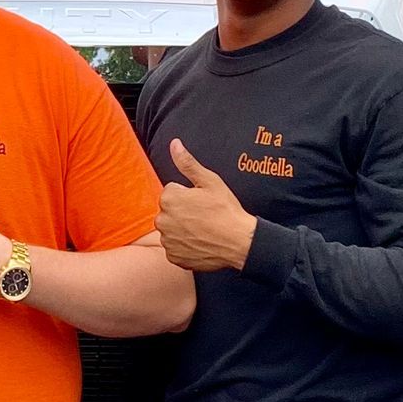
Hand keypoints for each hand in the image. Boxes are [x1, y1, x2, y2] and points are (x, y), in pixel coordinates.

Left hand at [155, 141, 255, 273]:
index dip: (188, 196)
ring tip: (203, 230)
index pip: (171, 192)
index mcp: (169, 198)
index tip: (202, 202)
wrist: (240, 242)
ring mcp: (168, 240)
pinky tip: (200, 242)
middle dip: (182, 212)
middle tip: (203, 216)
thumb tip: (174, 144)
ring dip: (182, 230)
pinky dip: (184, 246)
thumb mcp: (209, 181)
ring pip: (171, 230)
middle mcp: (163, 220)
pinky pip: (174, 248)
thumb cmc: (226, 210)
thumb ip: (187, 163)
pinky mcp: (174, 257)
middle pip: (169, 211)